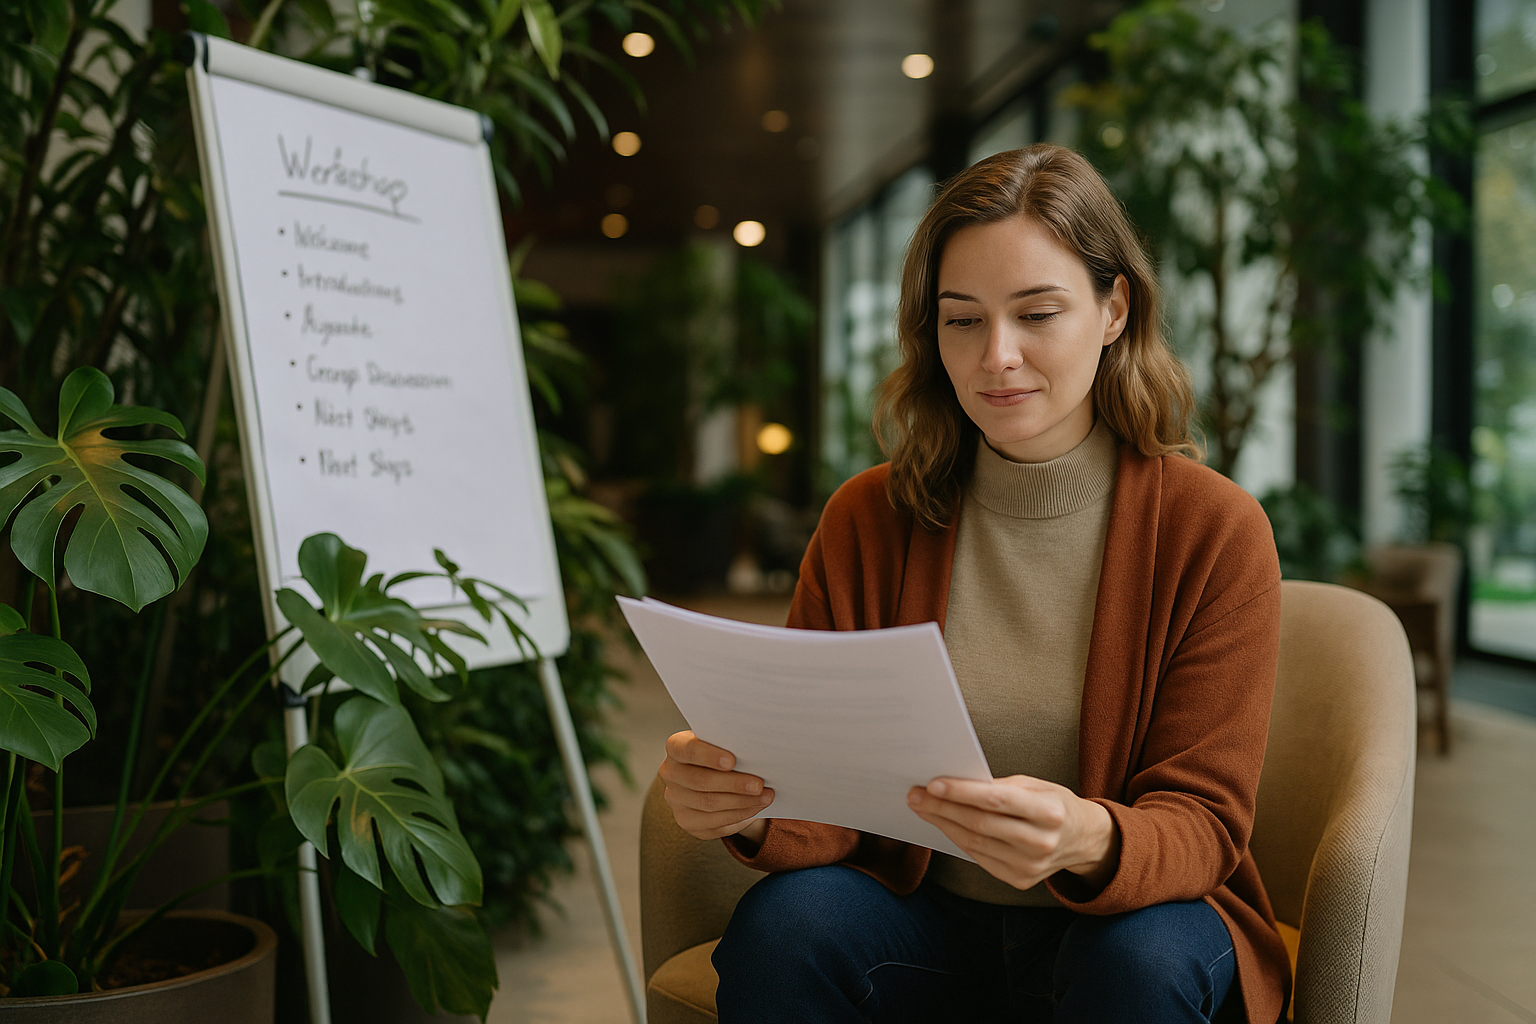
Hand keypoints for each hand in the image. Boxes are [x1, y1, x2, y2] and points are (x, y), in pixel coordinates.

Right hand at [659, 730, 773, 843]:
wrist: (714, 775)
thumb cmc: (722, 753)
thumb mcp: (723, 744)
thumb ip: (731, 746)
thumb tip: (755, 755)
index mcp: (676, 748)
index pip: (687, 750)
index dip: (709, 756)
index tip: (733, 761)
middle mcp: (670, 773)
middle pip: (700, 781)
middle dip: (733, 784)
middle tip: (759, 785)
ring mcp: (676, 800)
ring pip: (709, 805)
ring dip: (741, 802)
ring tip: (765, 797)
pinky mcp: (687, 821)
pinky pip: (714, 823)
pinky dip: (738, 816)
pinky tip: (755, 809)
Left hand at [907, 775, 1119, 890]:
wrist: (1083, 840)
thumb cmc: (1054, 804)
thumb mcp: (1037, 785)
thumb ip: (1000, 786)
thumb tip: (955, 783)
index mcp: (1050, 812)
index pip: (996, 801)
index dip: (962, 792)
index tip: (932, 783)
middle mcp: (1042, 842)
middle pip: (980, 823)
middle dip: (943, 808)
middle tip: (915, 794)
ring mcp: (1030, 866)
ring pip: (975, 843)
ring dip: (943, 824)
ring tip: (923, 808)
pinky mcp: (1020, 880)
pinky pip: (979, 857)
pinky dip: (958, 839)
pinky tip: (943, 825)